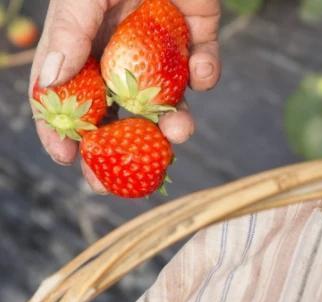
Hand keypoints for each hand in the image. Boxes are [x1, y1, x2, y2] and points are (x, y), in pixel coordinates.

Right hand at [30, 0, 220, 192]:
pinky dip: (205, 75)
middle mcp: (124, 54)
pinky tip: (202, 68)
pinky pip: (203, 70)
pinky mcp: (198, 41)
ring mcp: (162, 51)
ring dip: (174, 123)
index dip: (63, 129)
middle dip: (119, 152)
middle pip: (118, 115)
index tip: (67, 159)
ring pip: (166, 102)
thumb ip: (69, 32)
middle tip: (121, 185)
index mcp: (87, 45)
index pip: (69, 96)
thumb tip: (51, 80)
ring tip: (180, 131)